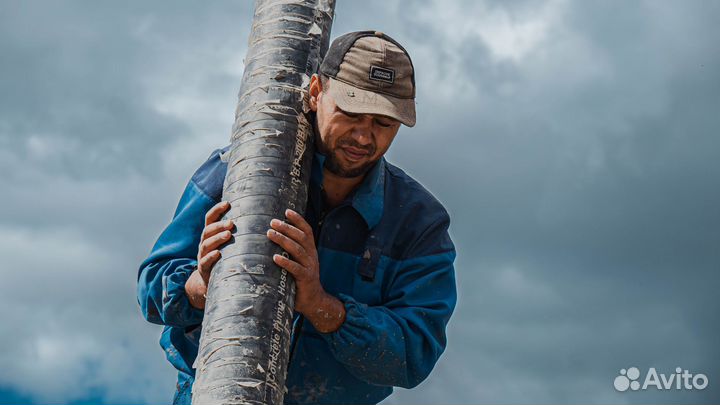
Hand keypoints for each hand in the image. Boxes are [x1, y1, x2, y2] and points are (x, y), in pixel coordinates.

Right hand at [185, 201, 233, 309]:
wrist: (211, 281)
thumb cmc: (226, 258)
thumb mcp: (229, 244)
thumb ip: (238, 233)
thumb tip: (260, 217)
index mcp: (210, 234)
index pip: (210, 218)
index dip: (217, 210)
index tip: (227, 203)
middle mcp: (204, 242)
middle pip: (208, 230)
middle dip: (219, 225)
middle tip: (232, 223)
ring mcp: (202, 255)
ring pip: (206, 244)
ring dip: (217, 238)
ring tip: (228, 235)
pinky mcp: (204, 269)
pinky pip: (205, 262)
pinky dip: (210, 257)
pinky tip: (218, 254)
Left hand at [267, 208, 345, 332]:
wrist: (314, 301)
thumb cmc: (300, 281)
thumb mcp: (298, 263)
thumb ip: (290, 252)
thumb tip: (272, 238)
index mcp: (311, 250)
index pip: (307, 231)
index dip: (298, 220)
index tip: (286, 211)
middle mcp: (312, 256)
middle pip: (301, 237)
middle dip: (287, 227)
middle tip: (272, 222)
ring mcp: (310, 267)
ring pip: (297, 250)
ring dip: (283, 240)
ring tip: (270, 234)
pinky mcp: (306, 279)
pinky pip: (295, 268)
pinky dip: (285, 262)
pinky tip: (275, 258)